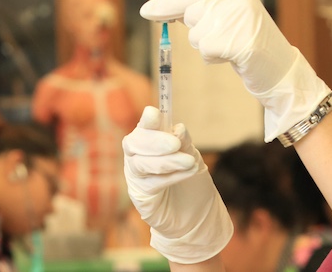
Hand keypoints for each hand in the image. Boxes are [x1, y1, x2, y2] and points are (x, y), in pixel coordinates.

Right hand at [123, 107, 231, 263]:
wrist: (197, 216)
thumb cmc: (192, 183)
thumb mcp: (193, 157)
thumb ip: (184, 143)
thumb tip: (177, 128)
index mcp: (149, 141)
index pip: (144, 127)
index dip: (147, 121)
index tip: (154, 114)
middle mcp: (137, 156)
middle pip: (134, 143)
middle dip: (155, 141)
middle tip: (175, 144)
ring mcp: (136, 177)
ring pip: (141, 164)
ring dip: (167, 161)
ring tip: (189, 162)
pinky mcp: (140, 196)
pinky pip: (151, 183)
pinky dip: (171, 176)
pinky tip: (187, 172)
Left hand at [140, 0, 331, 141]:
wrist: (281, 71)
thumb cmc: (253, 49)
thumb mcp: (232, 24)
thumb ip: (207, 14)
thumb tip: (165, 11)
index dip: (167, 5)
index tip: (146, 11)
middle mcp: (235, 1)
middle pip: (192, 18)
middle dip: (201, 34)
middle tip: (228, 42)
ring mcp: (235, 19)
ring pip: (197, 36)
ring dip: (210, 49)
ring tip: (234, 49)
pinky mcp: (234, 40)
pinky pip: (205, 51)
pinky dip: (216, 59)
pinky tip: (235, 57)